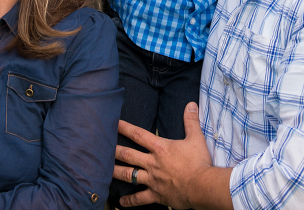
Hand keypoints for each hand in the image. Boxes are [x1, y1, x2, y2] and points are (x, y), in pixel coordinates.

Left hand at [113, 103, 232, 209]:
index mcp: (160, 148)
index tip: (113, 123)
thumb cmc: (199, 163)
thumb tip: (191, 104)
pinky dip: (130, 201)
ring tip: (104, 171)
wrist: (202, 186)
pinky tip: (121, 203)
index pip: (138, 134)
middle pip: (128, 154)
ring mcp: (152, 179)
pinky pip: (140, 199)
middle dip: (114, 150)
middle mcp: (152, 163)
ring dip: (116, 172)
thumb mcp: (196, 139)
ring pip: (129, 175)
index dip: (124, 127)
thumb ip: (191, 121)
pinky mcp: (156, 194)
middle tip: (101, 147)